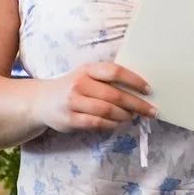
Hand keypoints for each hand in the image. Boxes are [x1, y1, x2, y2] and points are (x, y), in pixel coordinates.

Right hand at [34, 62, 153, 132]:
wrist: (42, 101)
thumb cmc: (72, 88)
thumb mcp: (86, 76)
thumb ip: (106, 80)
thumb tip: (138, 90)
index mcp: (87, 70)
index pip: (114, 71)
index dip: (134, 80)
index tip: (148, 89)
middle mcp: (79, 84)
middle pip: (114, 94)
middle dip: (137, 104)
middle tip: (151, 110)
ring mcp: (73, 102)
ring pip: (107, 110)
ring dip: (125, 115)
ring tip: (133, 117)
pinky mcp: (70, 120)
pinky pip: (97, 123)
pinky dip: (112, 124)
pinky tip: (119, 123)